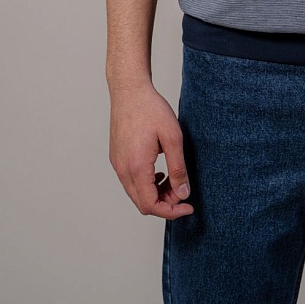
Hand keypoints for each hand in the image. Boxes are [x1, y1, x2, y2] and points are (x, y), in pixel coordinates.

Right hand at [109, 82, 194, 219]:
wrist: (129, 91)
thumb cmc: (151, 109)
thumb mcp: (172, 137)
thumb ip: (178, 168)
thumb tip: (183, 193)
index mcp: (136, 167)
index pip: (151, 205)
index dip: (171, 212)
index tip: (188, 206)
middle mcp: (123, 170)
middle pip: (142, 204)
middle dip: (165, 204)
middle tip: (182, 191)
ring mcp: (117, 164)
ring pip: (136, 194)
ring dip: (155, 194)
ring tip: (172, 180)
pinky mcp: (116, 158)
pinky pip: (130, 182)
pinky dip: (146, 185)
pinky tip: (159, 172)